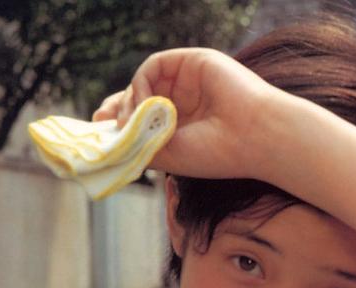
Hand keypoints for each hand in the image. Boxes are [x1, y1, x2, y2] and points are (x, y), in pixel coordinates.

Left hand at [93, 48, 277, 178]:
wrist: (255, 137)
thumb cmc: (217, 153)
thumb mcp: (168, 156)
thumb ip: (136, 143)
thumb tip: (106, 128)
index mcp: (185, 128)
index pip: (144, 120)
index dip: (121, 123)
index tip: (100, 130)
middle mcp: (186, 104)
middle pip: (140, 98)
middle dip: (117, 108)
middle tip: (100, 119)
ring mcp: (189, 83)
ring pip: (144, 83)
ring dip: (131, 100)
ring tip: (133, 121)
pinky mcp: (193, 62)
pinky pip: (154, 65)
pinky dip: (142, 82)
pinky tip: (146, 103)